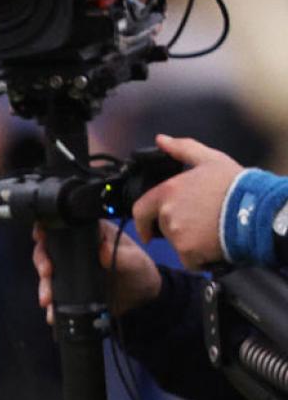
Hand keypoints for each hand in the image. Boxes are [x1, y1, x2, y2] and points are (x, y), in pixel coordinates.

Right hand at [32, 221, 160, 323]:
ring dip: (44, 286)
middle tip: (46, 272)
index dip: (46, 229)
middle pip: (47, 249)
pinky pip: (56, 295)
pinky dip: (51, 305)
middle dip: (41, 260)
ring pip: (47, 274)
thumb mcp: (136, 261)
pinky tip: (52, 313)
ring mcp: (69, 271)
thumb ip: (122, 255)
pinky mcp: (70, 290)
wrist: (143, 300)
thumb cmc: (140, 271)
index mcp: (89, 233)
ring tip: (47, 300)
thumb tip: (102, 250)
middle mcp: (74, 250)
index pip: (61, 226)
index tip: (40, 237)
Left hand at [132, 134, 242, 268]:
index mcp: (167, 192)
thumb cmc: (236, 185)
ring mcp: (177, 234)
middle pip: (163, 228)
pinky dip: (199, 258)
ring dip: (190, 243)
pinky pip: (189, 260)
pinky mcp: (188, 252)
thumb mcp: (209, 160)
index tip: (148, 229)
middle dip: (177, 229)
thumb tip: (161, 140)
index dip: (143, 220)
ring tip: (212, 231)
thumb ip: (182, 149)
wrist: (258, 211)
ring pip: (177, 244)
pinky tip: (215, 246)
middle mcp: (167, 213)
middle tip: (200, 224)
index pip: (140, 210)